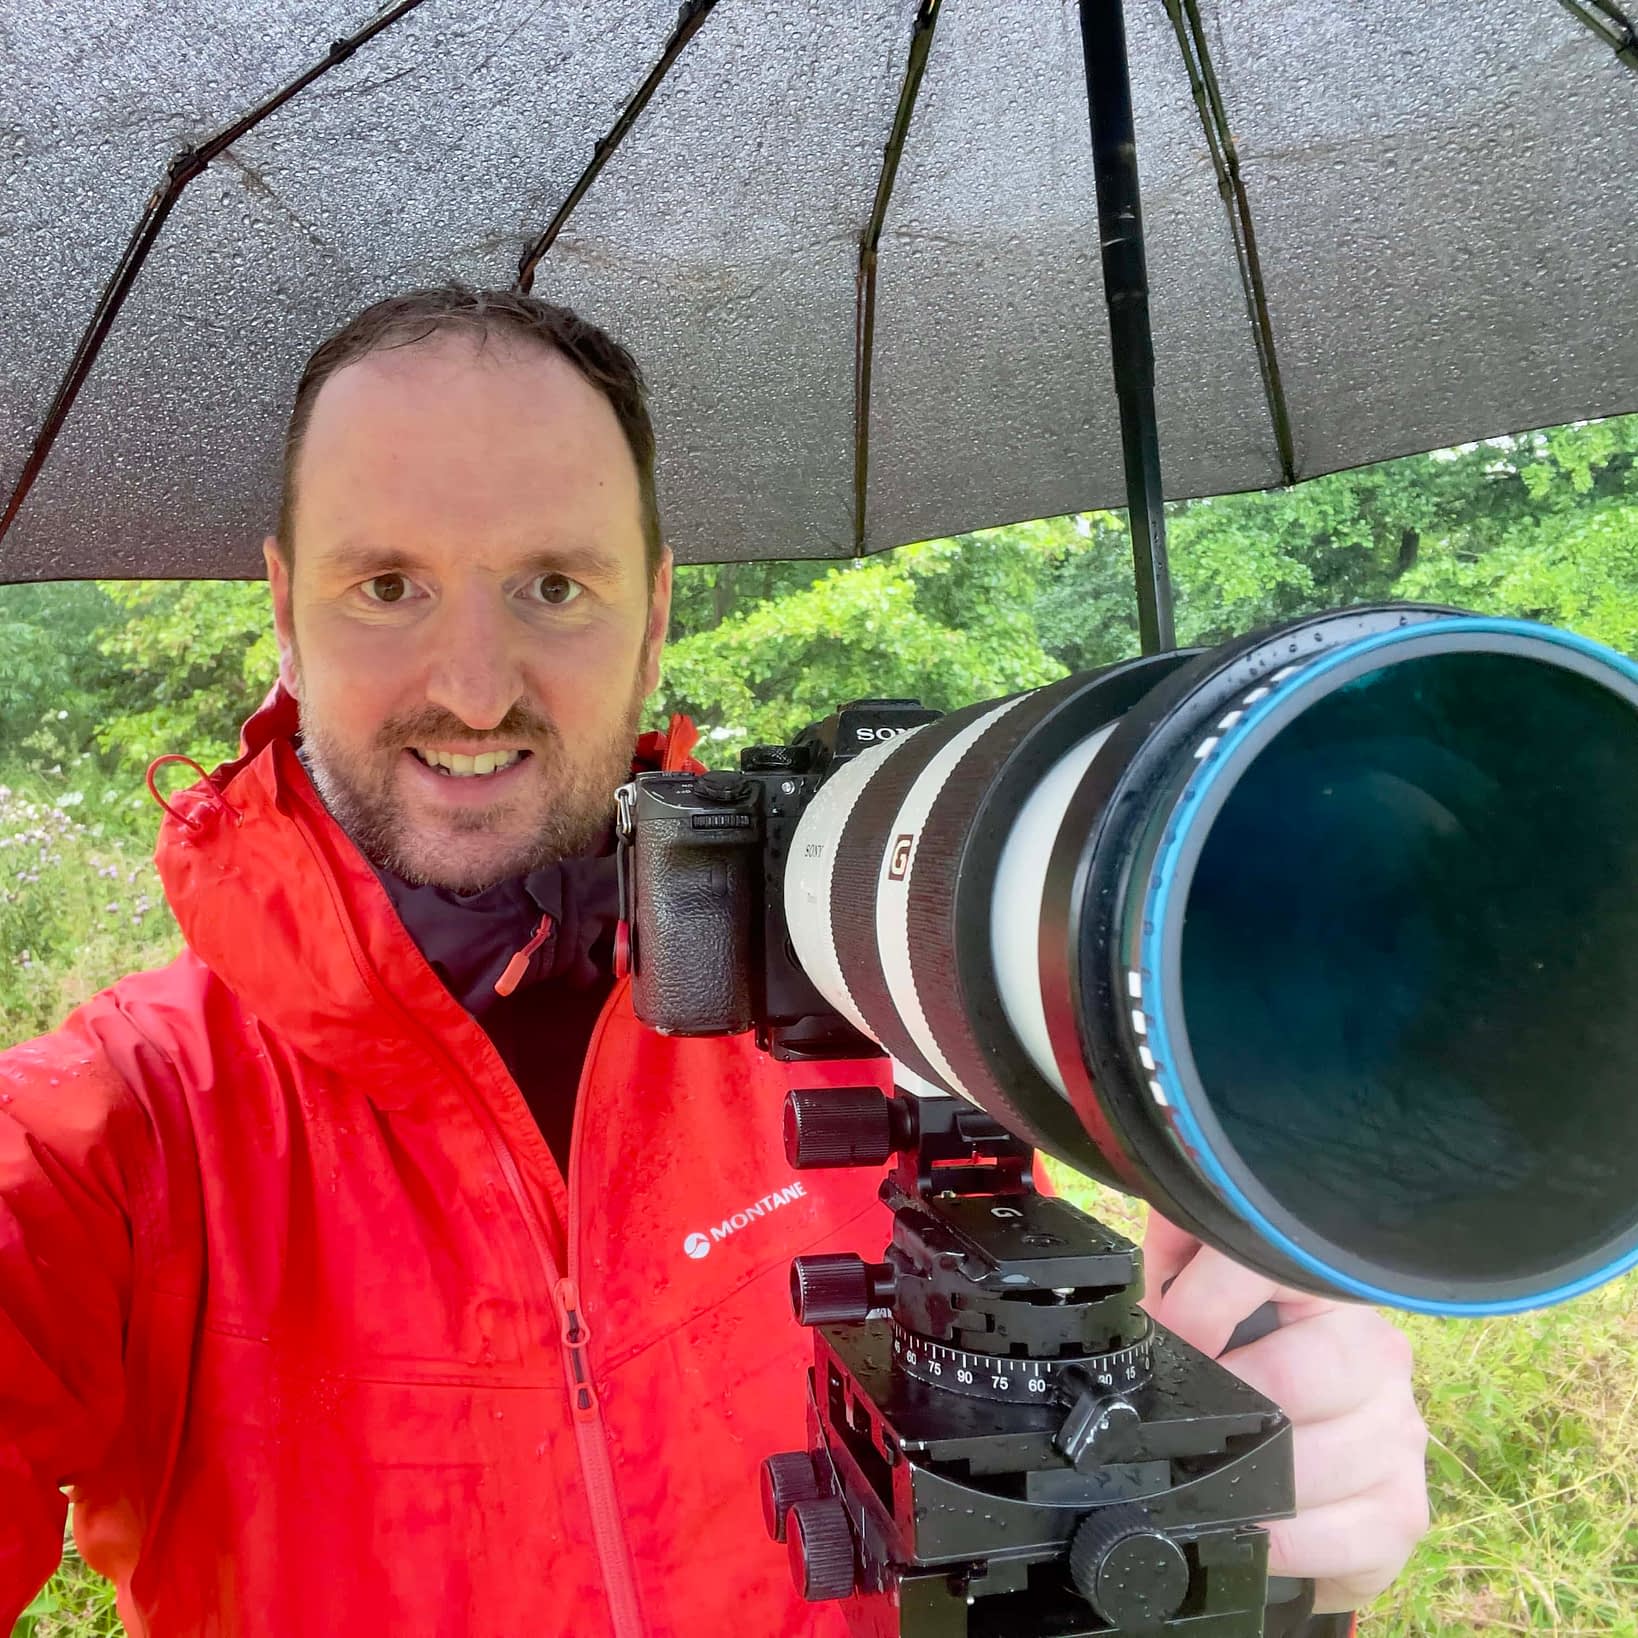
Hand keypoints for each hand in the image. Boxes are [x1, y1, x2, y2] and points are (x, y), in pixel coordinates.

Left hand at [1138, 1210, 1431, 1614]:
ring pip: (1314, 1461)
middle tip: (1185, 1417)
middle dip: (1227, 1400)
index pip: (1272, 1266)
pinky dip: (1283, 1538)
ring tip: (1214, 1471)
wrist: (1317, 1456)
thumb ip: (1178, 1253)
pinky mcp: (1404, 1511)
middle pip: (1298, 1376)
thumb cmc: (1253, 1360)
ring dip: (1247, 1476)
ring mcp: (1399, 1434)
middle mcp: (1376, 1353)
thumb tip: (1151, 1238)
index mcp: (1327, 1289)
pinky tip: (1256, 1525)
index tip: (1170, 1335)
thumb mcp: (1206, 1292)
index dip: (1204, 1303)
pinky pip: (1341, 1536)